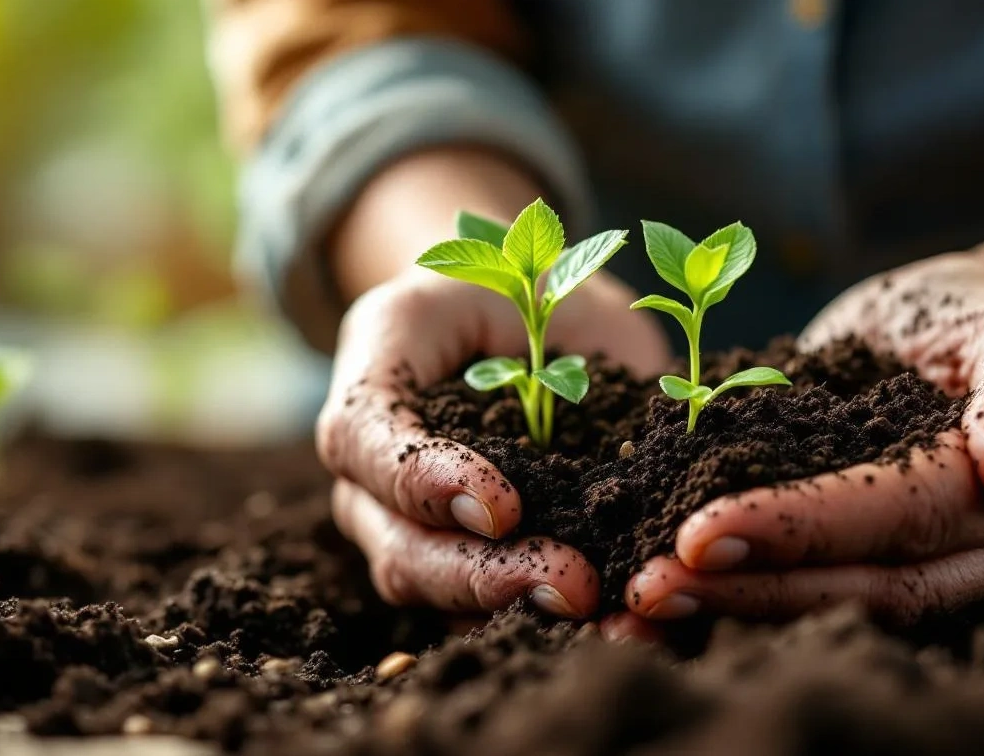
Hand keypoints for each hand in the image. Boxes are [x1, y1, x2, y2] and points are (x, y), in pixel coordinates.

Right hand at [319, 268, 668, 619]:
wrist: (514, 321)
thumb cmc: (510, 292)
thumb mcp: (504, 278)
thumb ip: (522, 333)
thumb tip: (575, 401)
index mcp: (369, 396)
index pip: (368, 445)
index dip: (426, 482)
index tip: (502, 507)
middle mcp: (370, 482)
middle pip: (398, 548)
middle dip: (481, 575)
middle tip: (569, 584)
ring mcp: (405, 533)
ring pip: (435, 594)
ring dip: (515, 613)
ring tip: (598, 617)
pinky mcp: (460, 564)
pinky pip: (483, 613)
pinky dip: (545, 628)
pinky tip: (615, 629)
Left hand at [624, 251, 983, 622]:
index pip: (903, 521)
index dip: (801, 530)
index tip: (699, 537)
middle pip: (864, 588)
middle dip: (750, 590)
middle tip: (646, 587)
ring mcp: (944, 578)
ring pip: (834, 608)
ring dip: (731, 611)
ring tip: (636, 608)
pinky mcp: (888, 572)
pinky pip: (813, 595)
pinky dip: (733, 604)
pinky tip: (655, 614)